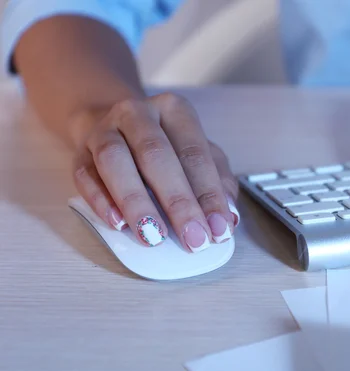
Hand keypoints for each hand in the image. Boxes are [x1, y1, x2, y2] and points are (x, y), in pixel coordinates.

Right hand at [71, 93, 238, 251]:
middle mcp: (138, 114)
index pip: (195, 154)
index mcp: (175, 110)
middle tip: (193, 239)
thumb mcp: (199, 156)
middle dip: (178, 202)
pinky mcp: (79, 152)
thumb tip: (227, 219)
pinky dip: (100, 201)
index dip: (209, 194)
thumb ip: (218, 183)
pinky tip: (118, 224)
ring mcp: (104, 130)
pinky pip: (85, 175)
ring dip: (136, 202)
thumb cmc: (167, 146)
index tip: (219, 228)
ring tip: (154, 236)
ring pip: (115, 161)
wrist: (115, 126)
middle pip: (157, 155)